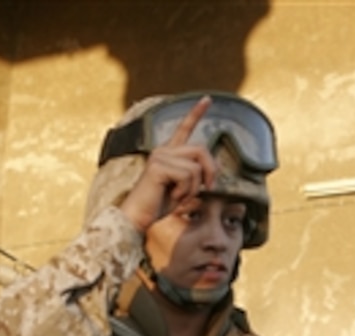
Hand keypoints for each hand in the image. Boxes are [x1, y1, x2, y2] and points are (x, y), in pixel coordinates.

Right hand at [119, 95, 217, 232]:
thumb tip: (215, 170)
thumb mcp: (184, 188)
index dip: (196, 113)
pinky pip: (188, 176)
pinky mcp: (158, 166)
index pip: (185, 128)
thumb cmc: (160, 205)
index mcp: (169, 152)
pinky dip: (186, 191)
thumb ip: (196, 175)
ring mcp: (160, 156)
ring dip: (195, 187)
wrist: (138, 217)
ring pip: (196, 167)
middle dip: (211, 171)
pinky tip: (173, 196)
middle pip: (202, 150)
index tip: (208, 99)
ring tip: (179, 196)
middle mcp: (164, 150)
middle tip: (208, 188)